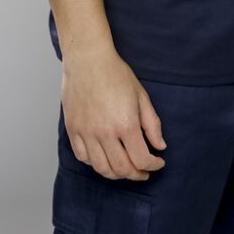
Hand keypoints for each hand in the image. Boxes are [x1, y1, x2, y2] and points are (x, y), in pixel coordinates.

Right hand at [61, 45, 166, 180]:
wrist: (88, 59)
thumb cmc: (116, 73)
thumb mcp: (141, 95)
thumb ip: (152, 124)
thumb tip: (160, 146)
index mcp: (125, 123)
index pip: (141, 159)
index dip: (153, 165)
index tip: (158, 163)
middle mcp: (105, 132)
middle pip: (122, 169)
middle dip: (136, 174)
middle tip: (144, 172)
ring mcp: (86, 133)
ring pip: (101, 168)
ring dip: (116, 174)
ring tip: (126, 169)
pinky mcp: (73, 130)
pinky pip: (83, 157)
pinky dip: (96, 164)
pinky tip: (105, 158)